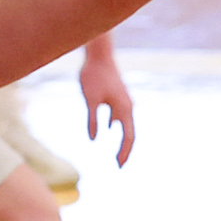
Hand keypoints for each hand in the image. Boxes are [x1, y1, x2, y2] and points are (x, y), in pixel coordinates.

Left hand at [79, 46, 135, 164]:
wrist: (97, 54)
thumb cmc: (93, 75)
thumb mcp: (90, 99)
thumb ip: (93, 119)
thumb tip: (93, 140)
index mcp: (124, 108)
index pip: (128, 136)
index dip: (124, 152)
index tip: (118, 166)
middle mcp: (127, 106)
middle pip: (130, 133)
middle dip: (125, 150)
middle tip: (119, 166)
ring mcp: (122, 100)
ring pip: (125, 124)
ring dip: (122, 139)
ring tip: (118, 153)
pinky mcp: (116, 94)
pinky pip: (118, 114)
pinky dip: (115, 125)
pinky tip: (109, 128)